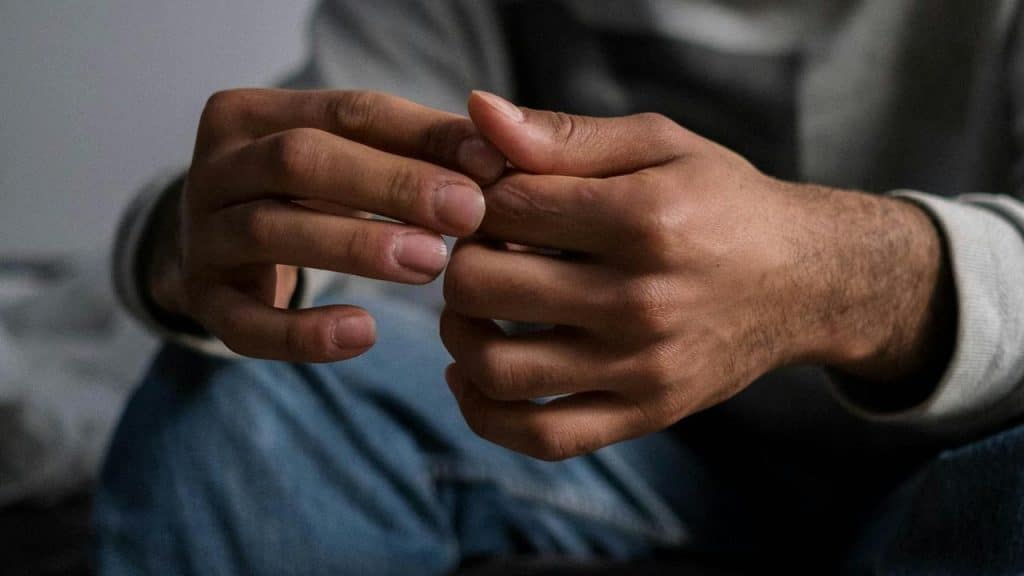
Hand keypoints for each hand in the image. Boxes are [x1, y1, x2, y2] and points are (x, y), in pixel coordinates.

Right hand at [149, 89, 505, 361]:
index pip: (348, 112)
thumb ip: (418, 149)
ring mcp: (201, 235)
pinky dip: (305, 333)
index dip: (421, 138)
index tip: (490, 168)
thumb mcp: (355, 159)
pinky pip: (247, 323)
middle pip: (301, 161)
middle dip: (391, 185)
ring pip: (271, 231)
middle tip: (468, 214)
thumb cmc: (309, 196)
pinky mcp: (203, 301)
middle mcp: (215, 167)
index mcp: (255, 114)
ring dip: (357, 246)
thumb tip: (499, 155)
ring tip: (434, 264)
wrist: (222, 249)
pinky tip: (364, 333)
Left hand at [440, 92, 951, 459]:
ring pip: (499, 369)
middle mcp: (641, 298)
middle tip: (477, 253)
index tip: (492, 201)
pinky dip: (486, 414)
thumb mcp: (659, 146)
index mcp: (642, 218)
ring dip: (458, 336)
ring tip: (469, 311)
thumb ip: (567, 135)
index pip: (505, 208)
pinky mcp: (647, 412)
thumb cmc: (722, 202)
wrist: (805, 281)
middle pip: (485, 287)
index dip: (478, 200)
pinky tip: (471, 377)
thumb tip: (479, 113)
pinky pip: (544, 437)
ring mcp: (643, 365)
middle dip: (460, 263)